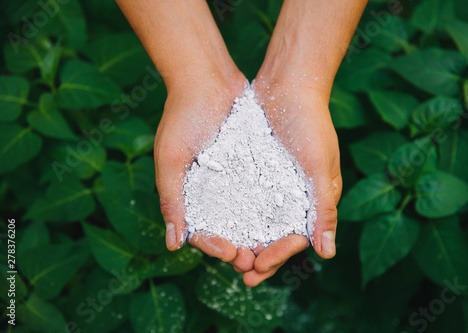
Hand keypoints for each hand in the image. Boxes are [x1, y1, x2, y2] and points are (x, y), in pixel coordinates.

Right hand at [154, 70, 256, 271]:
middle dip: (243, 249)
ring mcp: (235, 179)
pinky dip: (272, 207)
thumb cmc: (181, 117)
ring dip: (260, 235)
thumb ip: (172, 200)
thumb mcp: (170, 160)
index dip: (215, 247)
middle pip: (230, 231)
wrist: (207, 79)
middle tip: (258, 262)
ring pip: (250, 216)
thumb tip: (174, 245)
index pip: (203, 232)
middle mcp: (214, 192)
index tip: (231, 254)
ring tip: (273, 248)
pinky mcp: (254, 165)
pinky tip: (285, 219)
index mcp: (191, 196)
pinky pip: (264, 191)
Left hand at [242, 72, 342, 286]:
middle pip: (278, 234)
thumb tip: (327, 254)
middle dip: (261, 255)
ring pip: (262, 220)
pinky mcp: (260, 168)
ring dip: (248, 239)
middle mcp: (298, 194)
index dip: (278, 256)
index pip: (298, 237)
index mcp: (317, 198)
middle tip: (241, 274)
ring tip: (229, 256)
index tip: (256, 269)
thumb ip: (323, 209)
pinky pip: (249, 197)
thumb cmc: (311, 123)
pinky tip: (223, 224)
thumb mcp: (321, 167)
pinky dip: (238, 214)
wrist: (290, 84)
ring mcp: (278, 182)